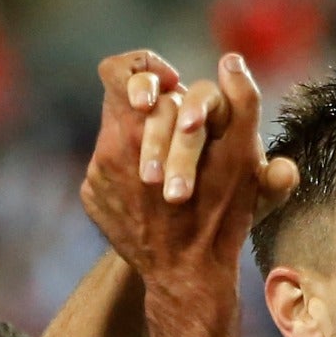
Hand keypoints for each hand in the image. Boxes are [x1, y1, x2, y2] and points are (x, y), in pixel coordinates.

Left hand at [81, 50, 298, 283]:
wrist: (187, 275)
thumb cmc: (221, 216)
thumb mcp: (243, 158)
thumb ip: (242, 102)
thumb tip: (231, 61)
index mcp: (139, 127)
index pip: (119, 71)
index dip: (146, 71)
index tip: (170, 89)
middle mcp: (109, 146)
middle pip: (123, 105)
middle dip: (155, 116)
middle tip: (183, 136)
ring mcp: (96, 175)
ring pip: (117, 137)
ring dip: (145, 145)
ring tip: (174, 172)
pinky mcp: (92, 198)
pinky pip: (108, 169)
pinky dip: (131, 175)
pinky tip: (155, 199)